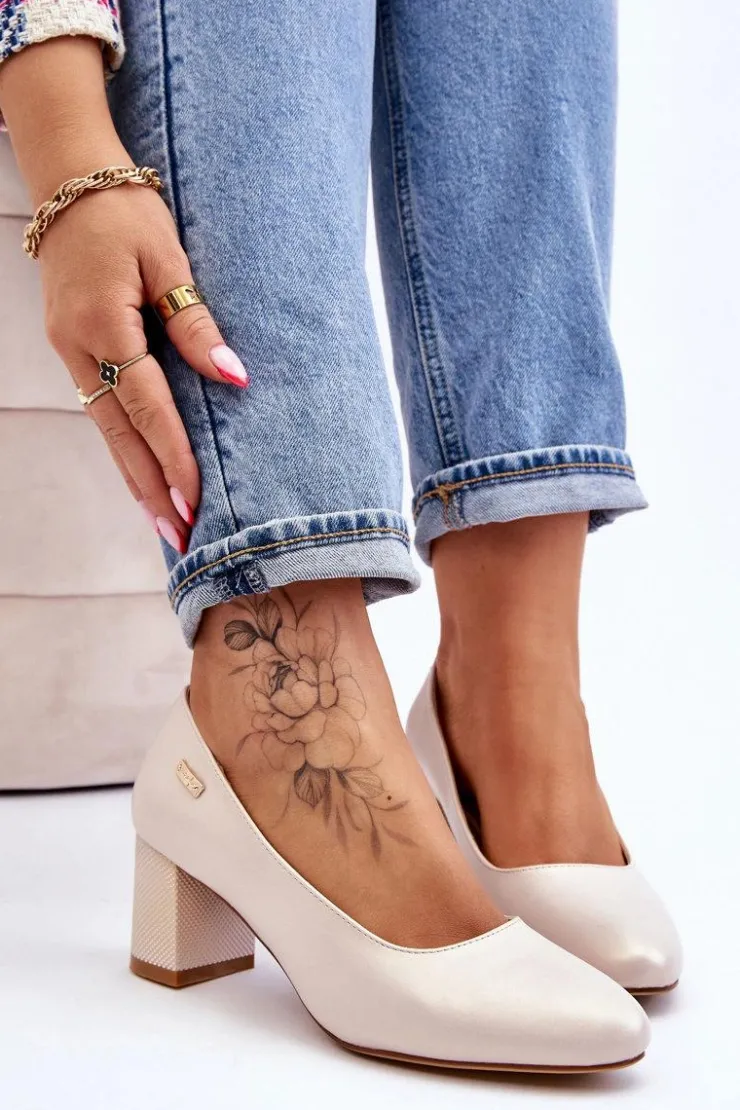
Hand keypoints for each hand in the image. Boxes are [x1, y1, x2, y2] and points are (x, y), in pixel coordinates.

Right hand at [39, 178, 248, 552]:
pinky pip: (100, 409)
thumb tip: (233, 378)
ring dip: (135, 477)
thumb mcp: (168, 258)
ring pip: (105, 429)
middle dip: (150, 487)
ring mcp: (68, 350)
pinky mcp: (72, 348)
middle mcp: (77, 346)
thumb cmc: (125, 212)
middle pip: (118, 434)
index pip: (146, 405)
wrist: (70, 179)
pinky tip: (143, 473)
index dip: (172, 455)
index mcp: (103, 323)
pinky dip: (123, 446)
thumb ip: (196, 323)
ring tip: (165, 520)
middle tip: (180, 535)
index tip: (195, 499)